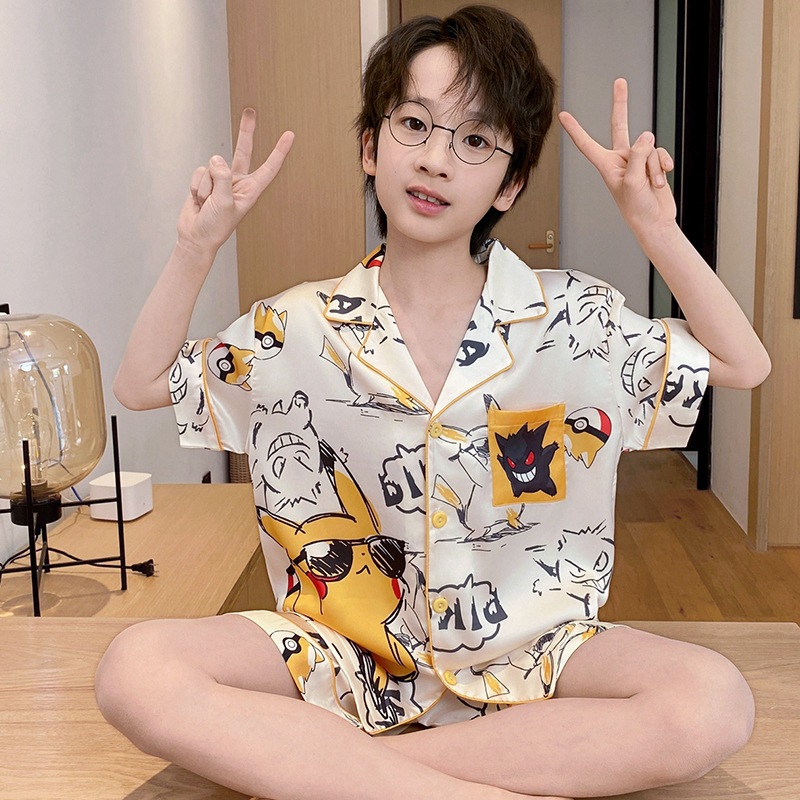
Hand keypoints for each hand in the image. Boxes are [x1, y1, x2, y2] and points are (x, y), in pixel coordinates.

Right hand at [177, 108, 294, 253]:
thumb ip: (223, 178)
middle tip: (250, 111)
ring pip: (212, 166)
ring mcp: (221, 180)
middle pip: (244, 151)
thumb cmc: (215, 227)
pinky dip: (196, 186)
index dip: (279, 151)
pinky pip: (200, 172)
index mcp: (251, 190)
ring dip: (206, 186)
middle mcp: (238, 182)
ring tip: (207, 203)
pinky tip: (198, 200)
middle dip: (246, 131)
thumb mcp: (225, 203)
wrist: (195, 237)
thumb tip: (217, 158)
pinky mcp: (206, 180)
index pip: (269, 167)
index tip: (289, 135)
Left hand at [559, 79, 674, 235]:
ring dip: (654, 166)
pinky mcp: (652, 162)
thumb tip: (646, 135)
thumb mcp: (633, 182)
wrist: (655, 222)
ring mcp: (637, 160)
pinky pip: (660, 152)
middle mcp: (620, 159)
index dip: (575, 130)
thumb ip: (637, 156)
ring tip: (651, 184)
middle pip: (620, 125)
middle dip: (621, 103)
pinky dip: (663, 165)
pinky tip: (662, 179)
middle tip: (619, 82)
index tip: (563, 115)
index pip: (587, 144)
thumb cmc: (637, 209)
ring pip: (649, 146)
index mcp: (606, 166)